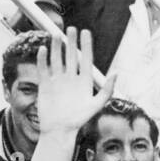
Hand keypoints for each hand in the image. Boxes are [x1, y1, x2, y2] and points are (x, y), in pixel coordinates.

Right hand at [33, 27, 116, 141]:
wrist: (59, 131)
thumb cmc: (78, 121)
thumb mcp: (96, 105)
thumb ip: (107, 90)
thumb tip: (116, 73)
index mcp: (84, 82)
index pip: (86, 59)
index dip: (86, 45)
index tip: (86, 32)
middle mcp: (71, 79)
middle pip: (71, 56)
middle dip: (71, 42)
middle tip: (70, 29)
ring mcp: (58, 82)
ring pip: (57, 59)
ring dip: (56, 47)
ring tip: (56, 35)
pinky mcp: (45, 86)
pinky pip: (44, 69)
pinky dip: (43, 59)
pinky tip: (43, 49)